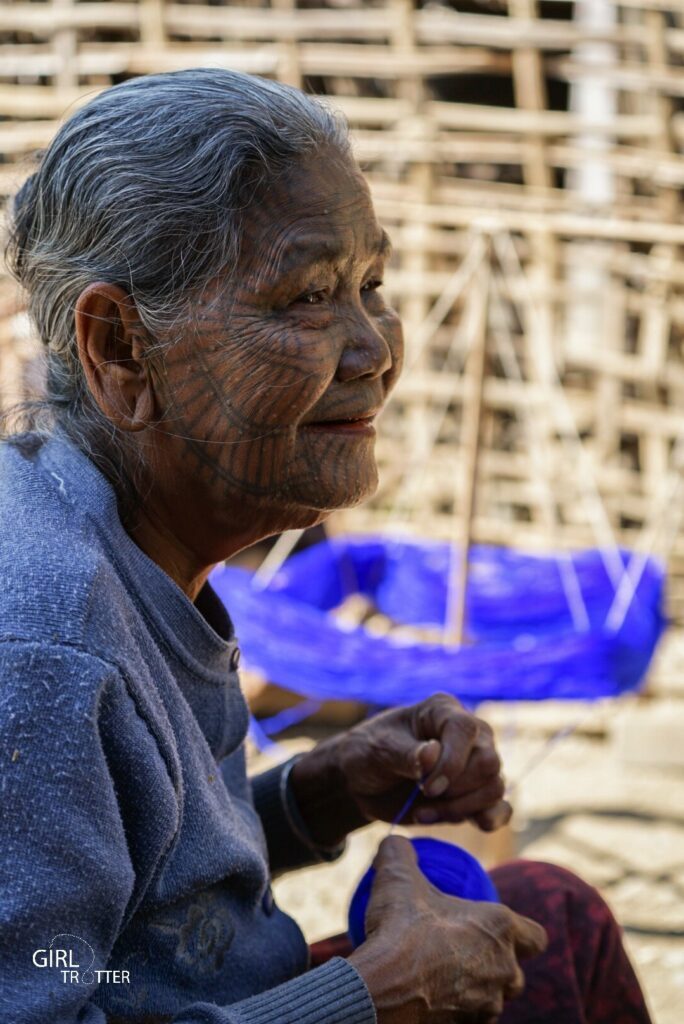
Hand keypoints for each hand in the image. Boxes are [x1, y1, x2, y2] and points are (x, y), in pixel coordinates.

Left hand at [290, 693, 509, 846]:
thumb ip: (406, 754)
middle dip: (457, 789)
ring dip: (462, 808)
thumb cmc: (367, 754)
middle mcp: (468, 735)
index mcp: (443, 711)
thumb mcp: (378, 750)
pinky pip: (502, 807)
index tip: (425, 786)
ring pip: (495, 787)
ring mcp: (474, 764)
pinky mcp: (474, 795)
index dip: (452, 762)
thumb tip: (433, 754)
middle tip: (423, 797)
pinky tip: (472, 825)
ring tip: (424, 813)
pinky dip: (490, 819)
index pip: (466, 730)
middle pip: (489, 762)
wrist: (361, 784)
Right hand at [349, 836, 546, 1023]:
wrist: (383, 988)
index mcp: (499, 927)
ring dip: (477, 989)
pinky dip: (459, 1011)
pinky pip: (474, 1020)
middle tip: (463, 953)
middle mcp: (504, 968)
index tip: (498, 930)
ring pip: (495, 999)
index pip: (537, 936)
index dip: (521, 934)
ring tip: (444, 978)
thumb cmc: (399, 929)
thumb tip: (395, 840)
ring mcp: (488, 1004)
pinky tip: (433, 999)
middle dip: (496, 965)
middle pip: (516, 972)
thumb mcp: (397, 878)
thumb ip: (400, 853)